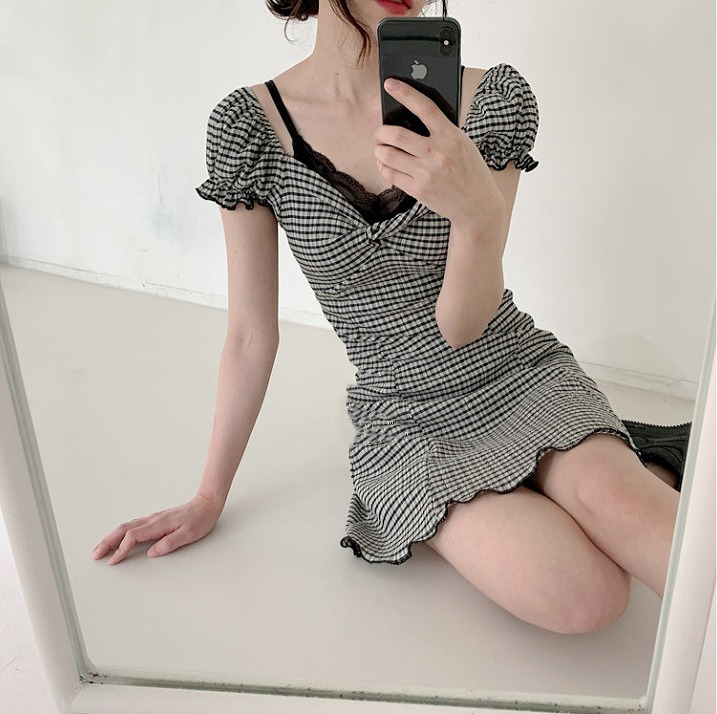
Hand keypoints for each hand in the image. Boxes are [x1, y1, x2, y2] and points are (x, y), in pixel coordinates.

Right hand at [91, 493, 222, 564]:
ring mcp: (153, 519)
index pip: (133, 537)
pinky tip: (119, 538)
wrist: (206, 504)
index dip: (121, 549)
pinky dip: (121, 533)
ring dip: (112, 537)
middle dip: (108, 542)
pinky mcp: (155, 520)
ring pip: (126, 527)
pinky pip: (133, 525)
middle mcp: (152, 520)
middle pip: (123, 529)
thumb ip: (170, 543)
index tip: (113, 561)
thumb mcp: (189, 534)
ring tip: (101, 548)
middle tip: (95, 554)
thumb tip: (151, 553)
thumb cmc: (200, 519)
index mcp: (158, 524)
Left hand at [373, 78, 503, 230]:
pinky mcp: (419, 190)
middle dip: (381, 131)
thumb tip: (412, 117)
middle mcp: (438, 153)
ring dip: (378, 149)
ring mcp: (427, 173)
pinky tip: (385, 163)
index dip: (405, 92)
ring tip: (380, 148)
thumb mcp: (463, 144)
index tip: (390, 83)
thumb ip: (442, 131)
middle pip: (396, 134)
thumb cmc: (470, 171)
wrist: (477, 205)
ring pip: (388, 154)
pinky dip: (382, 166)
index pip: (425, 107)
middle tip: (380, 132)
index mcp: (451, 136)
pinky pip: (390, 174)